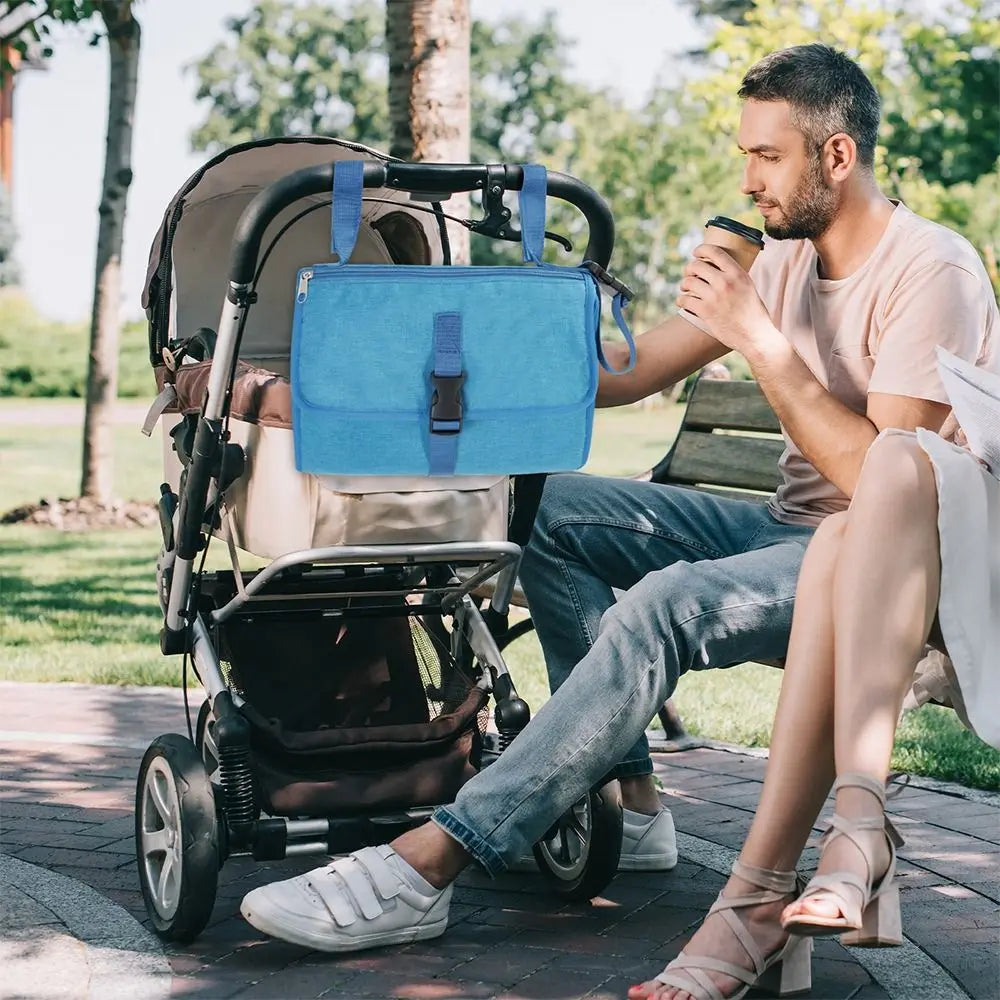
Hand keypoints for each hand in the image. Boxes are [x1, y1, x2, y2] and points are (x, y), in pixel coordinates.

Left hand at [677, 244, 782, 360]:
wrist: (756, 336)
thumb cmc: (754, 313)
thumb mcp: (749, 287)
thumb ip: (735, 277)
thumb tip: (719, 269)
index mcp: (737, 273)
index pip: (715, 252)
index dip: (701, 250)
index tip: (696, 253)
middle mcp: (725, 282)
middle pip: (696, 265)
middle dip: (689, 269)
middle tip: (689, 275)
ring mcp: (714, 297)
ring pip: (688, 282)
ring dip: (684, 285)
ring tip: (685, 289)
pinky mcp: (706, 312)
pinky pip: (684, 300)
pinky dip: (680, 300)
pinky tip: (683, 302)